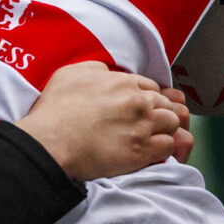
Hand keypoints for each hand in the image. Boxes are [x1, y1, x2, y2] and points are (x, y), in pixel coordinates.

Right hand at [17, 63, 191, 180]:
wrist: (50, 143)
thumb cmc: (54, 111)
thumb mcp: (70, 74)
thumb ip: (95, 70)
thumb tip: (107, 73)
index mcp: (123, 82)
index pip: (151, 86)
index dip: (148, 97)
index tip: (142, 108)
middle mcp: (137, 101)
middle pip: (166, 103)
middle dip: (160, 113)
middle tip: (149, 125)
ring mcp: (142, 126)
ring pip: (173, 123)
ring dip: (165, 130)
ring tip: (151, 139)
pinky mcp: (141, 151)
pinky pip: (168, 147)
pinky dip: (162, 150)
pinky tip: (150, 153)